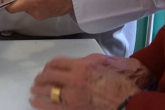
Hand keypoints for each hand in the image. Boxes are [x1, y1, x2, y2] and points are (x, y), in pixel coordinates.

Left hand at [30, 54, 152, 108]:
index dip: (48, 66)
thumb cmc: (121, 81)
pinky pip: (53, 108)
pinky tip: (35, 102)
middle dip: (40, 78)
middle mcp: (75, 81)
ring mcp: (74, 97)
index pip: (56, 63)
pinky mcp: (75, 109)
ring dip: (38, 90)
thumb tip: (75, 62)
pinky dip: (41, 104)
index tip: (46, 68)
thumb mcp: (104, 62)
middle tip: (37, 80)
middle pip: (49, 77)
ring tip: (33, 90)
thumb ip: (86, 61)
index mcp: (81, 66)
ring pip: (48, 92)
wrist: (130, 101)